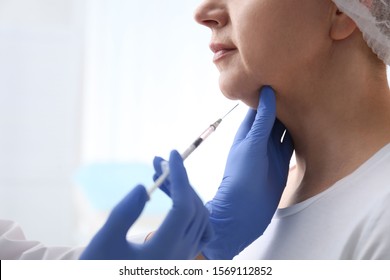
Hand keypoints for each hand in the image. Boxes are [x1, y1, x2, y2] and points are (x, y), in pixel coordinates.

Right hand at [80, 150, 212, 259]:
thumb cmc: (99, 269)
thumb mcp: (104, 241)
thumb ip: (123, 214)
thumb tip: (144, 188)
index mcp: (163, 252)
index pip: (183, 207)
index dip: (179, 177)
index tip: (171, 155)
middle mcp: (180, 256)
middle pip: (193, 209)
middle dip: (178, 181)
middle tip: (158, 164)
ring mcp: (184, 258)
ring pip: (199, 217)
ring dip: (184, 193)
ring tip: (162, 179)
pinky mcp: (182, 257)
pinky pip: (200, 230)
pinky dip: (192, 210)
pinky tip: (175, 200)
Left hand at [202, 86, 293, 258]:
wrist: (242, 212)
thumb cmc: (240, 177)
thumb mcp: (251, 145)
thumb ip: (261, 121)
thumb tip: (266, 92)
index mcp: (248, 132)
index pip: (259, 107)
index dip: (269, 93)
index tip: (282, 75)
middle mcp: (259, 140)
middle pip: (274, 117)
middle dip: (285, 104)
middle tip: (303, 86)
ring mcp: (271, 153)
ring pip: (283, 131)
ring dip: (294, 119)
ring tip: (310, 101)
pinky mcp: (281, 165)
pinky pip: (291, 147)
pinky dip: (299, 137)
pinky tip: (310, 127)